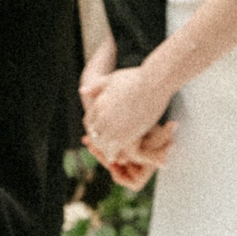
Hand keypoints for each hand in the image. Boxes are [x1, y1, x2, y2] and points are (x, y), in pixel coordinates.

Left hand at [80, 38, 176, 190]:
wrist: (154, 84)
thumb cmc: (135, 78)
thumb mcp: (111, 79)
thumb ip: (96, 87)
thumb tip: (82, 91)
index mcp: (97, 105)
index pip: (88, 122)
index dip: (94, 127)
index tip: (100, 131)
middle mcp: (102, 119)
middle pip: (94, 135)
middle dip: (99, 140)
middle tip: (105, 146)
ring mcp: (114, 129)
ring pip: (103, 146)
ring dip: (106, 149)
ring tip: (112, 154)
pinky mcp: (127, 138)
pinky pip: (115, 152)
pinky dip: (116, 154)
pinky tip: (121, 157)